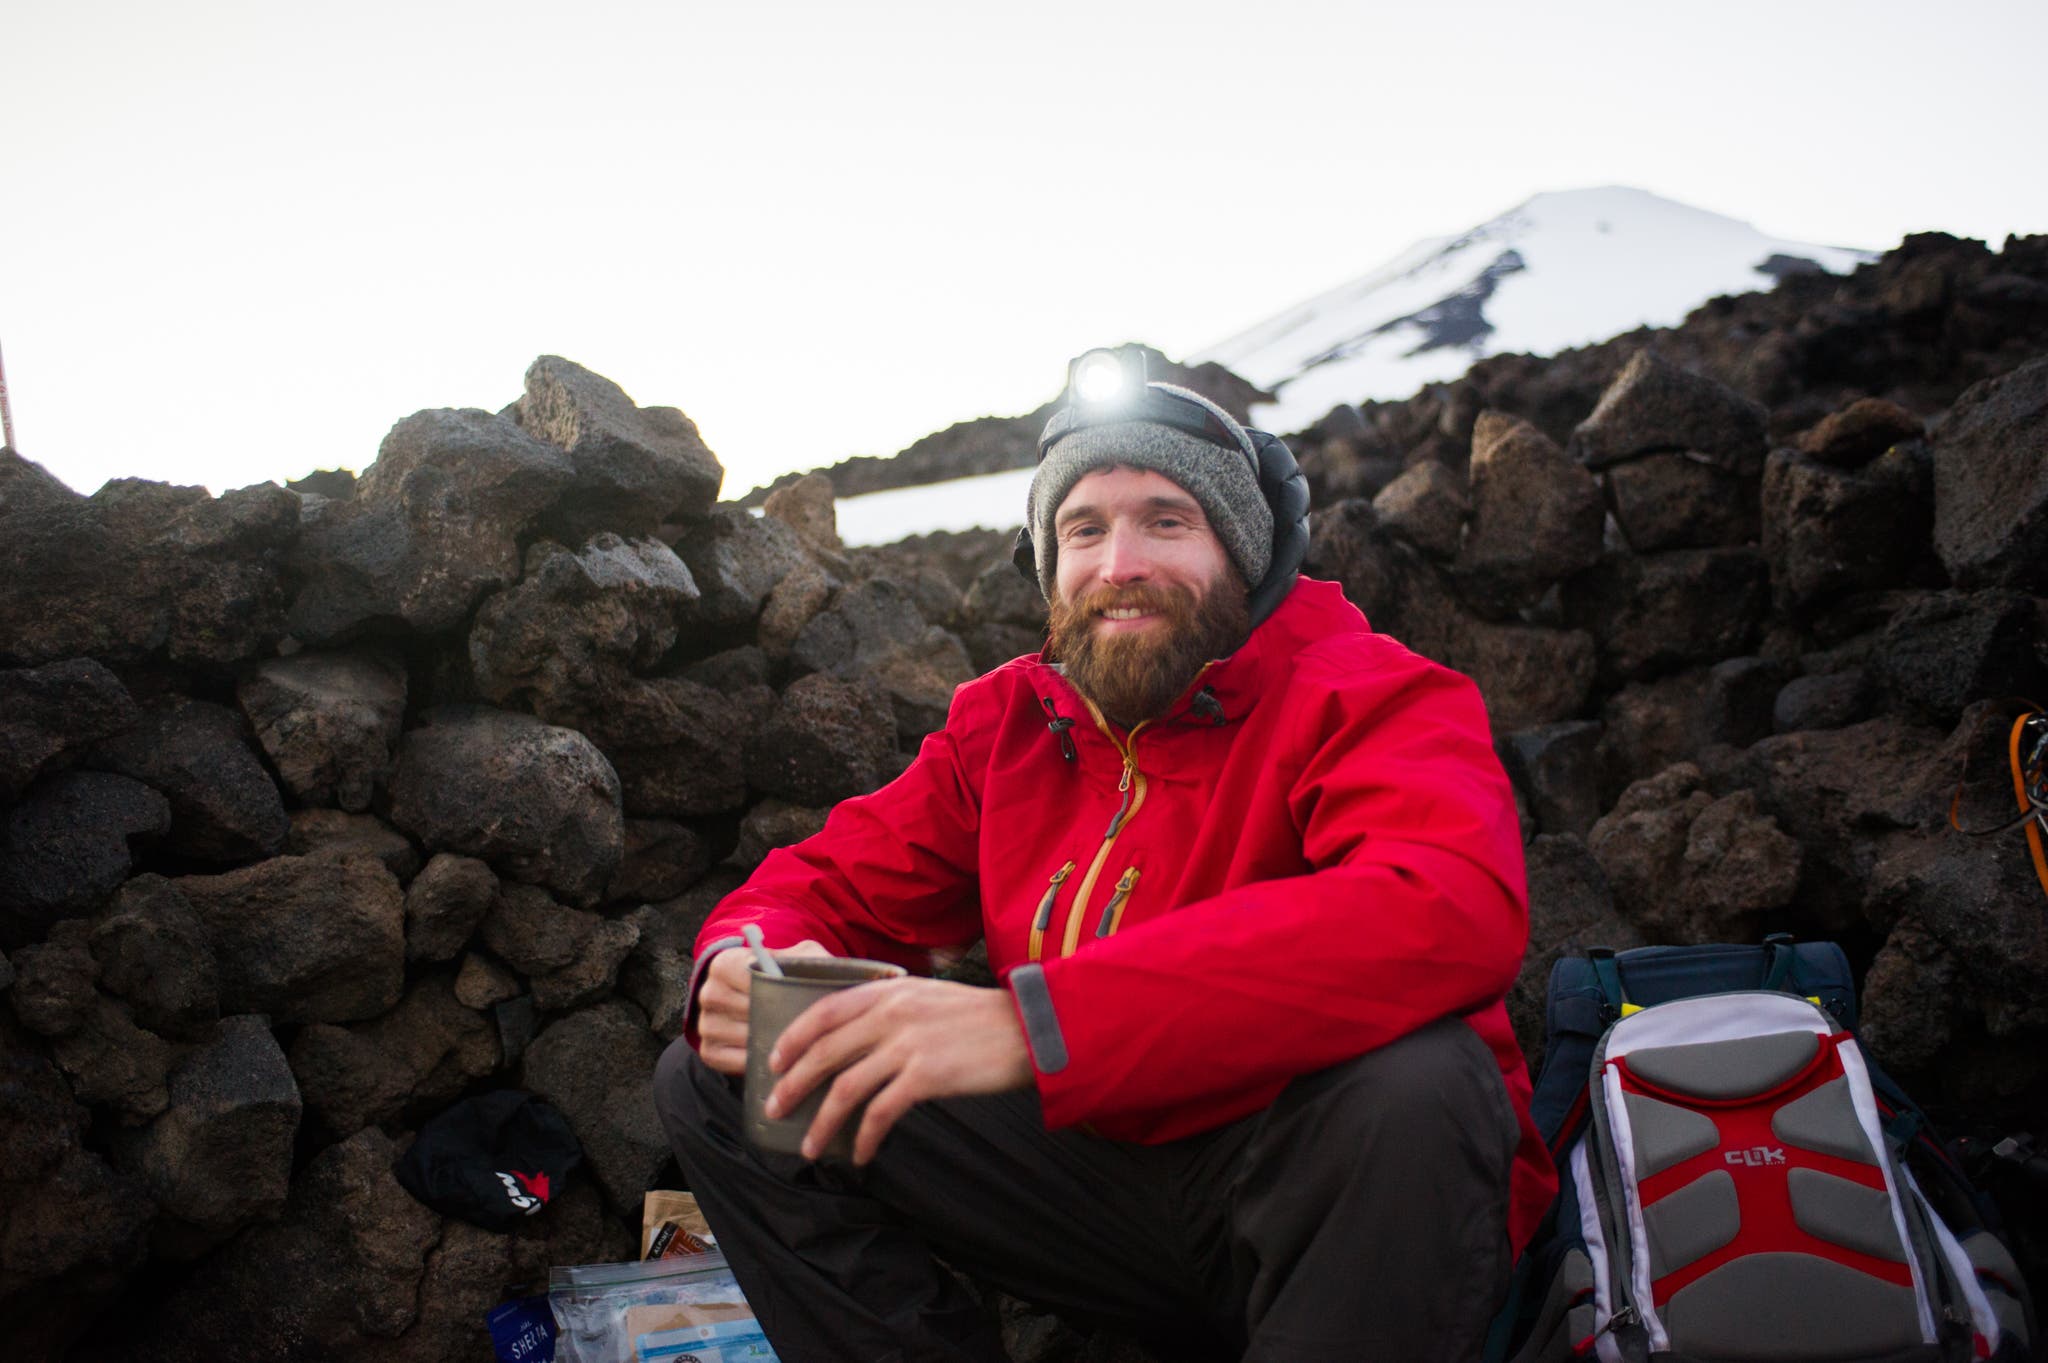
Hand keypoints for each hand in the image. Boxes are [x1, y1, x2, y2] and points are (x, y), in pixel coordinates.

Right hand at [696, 938, 829, 1075]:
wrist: (760, 998)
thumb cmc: (783, 975)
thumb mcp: (797, 958)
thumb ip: (804, 957)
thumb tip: (814, 968)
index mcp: (724, 964)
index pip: (752, 978)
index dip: (780, 991)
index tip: (800, 998)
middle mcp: (708, 993)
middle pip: (749, 1011)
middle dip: (778, 1018)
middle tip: (805, 1024)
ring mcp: (705, 1024)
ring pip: (744, 1038)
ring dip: (770, 1042)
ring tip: (793, 1040)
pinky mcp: (708, 1051)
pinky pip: (734, 1062)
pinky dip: (758, 1062)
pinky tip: (775, 1055)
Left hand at [765, 978, 1033, 1164]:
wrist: (1031, 1028)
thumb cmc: (981, 1018)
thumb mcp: (928, 997)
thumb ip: (890, 1009)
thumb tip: (852, 1042)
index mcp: (888, 990)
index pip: (824, 1011)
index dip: (793, 1038)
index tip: (774, 1062)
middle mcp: (892, 1013)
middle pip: (824, 1052)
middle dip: (792, 1085)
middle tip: (775, 1110)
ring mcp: (908, 1044)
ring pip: (845, 1088)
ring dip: (822, 1122)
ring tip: (810, 1146)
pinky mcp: (927, 1076)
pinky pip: (881, 1113)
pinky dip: (864, 1138)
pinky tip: (860, 1155)